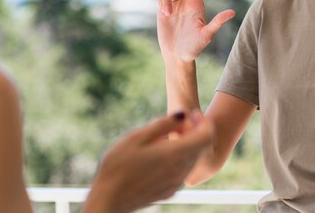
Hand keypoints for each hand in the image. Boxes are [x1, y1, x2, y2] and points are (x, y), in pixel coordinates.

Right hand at [83, 111, 213, 212]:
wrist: (108, 201)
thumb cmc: (117, 166)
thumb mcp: (137, 137)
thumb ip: (163, 124)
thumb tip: (183, 114)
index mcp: (175, 155)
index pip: (207, 136)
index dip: (204, 122)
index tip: (193, 113)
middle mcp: (180, 171)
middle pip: (201, 147)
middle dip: (194, 131)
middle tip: (176, 123)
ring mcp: (176, 183)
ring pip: (192, 159)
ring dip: (186, 145)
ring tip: (163, 138)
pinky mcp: (169, 191)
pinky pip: (182, 171)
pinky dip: (179, 158)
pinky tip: (158, 155)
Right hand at [157, 0, 234, 61]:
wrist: (178, 56)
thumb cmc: (194, 47)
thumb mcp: (206, 35)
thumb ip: (217, 23)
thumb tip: (232, 12)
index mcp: (197, 3)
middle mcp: (187, 1)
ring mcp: (175, 4)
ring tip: (168, 14)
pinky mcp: (164, 9)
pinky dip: (162, 1)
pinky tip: (165, 14)